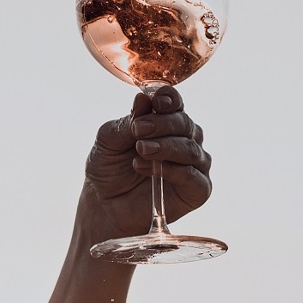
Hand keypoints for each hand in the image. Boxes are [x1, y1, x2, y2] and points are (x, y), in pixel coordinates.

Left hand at [82, 86, 211, 239]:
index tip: (156, 102)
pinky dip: (172, 170)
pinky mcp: (198, 189)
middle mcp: (185, 138)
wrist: (105, 203)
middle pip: (184, 123)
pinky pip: (193, 176)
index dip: (169, 99)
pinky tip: (147, 168)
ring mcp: (195, 164)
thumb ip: (128, 121)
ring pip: (190, 148)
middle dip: (161, 124)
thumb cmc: (108, 168)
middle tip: (139, 131)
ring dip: (165, 147)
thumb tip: (143, 98)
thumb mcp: (109, 140)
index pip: (174, 102)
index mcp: (165, 120)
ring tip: (141, 151)